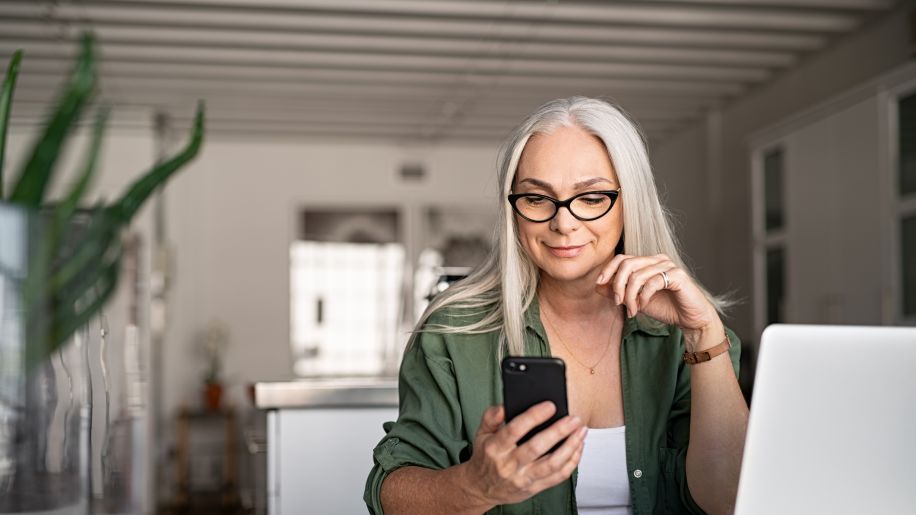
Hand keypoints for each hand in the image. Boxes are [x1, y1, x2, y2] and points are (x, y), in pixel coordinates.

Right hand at [462, 402, 586, 506]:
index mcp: (495, 448)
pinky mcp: (534, 488)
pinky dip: (571, 462)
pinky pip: (558, 477)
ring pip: (551, 464)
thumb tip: (504, 406)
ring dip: (570, 447)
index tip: (550, 406)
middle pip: (537, 447)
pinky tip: (578, 448)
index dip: (533, 417)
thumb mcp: (481, 433)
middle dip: (558, 432)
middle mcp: (509, 465)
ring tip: (581, 431)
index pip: (514, 430)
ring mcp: (523, 478)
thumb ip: (491, 417)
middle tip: (573, 419)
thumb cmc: (486, 457)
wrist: (482, 488)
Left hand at [594, 253, 719, 332]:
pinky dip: (643, 296)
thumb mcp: (636, 300)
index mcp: (648, 262)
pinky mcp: (678, 276)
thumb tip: (598, 285)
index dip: (608, 269)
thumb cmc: (665, 308)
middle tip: (618, 303)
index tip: (599, 283)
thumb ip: (618, 292)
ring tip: (633, 310)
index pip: (622, 258)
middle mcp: (658, 260)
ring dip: (630, 296)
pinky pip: (652, 282)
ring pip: (638, 275)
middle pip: (627, 264)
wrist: (690, 319)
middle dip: (618, 285)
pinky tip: (643, 306)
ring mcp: (669, 266)